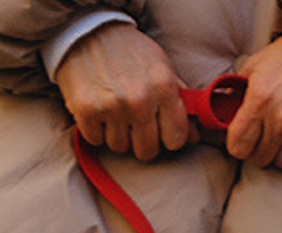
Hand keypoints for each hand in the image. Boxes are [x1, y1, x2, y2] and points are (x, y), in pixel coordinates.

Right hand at [54, 22, 191, 161]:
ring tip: (115, 111)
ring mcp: (112, 106)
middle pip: (147, 151)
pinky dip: (96, 130)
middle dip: (142, 141)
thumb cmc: (132, 53)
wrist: (91, 32)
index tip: (161, 131)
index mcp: (163, 87)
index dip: (169, 138)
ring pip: (120, 147)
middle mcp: (139, 99)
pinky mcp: (87, 111)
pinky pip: (96, 140)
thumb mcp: (163, 68)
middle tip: (135, 123)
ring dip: (117, 135)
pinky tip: (99, 110)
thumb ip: (180, 102)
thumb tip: (194, 137)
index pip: (175, 139)